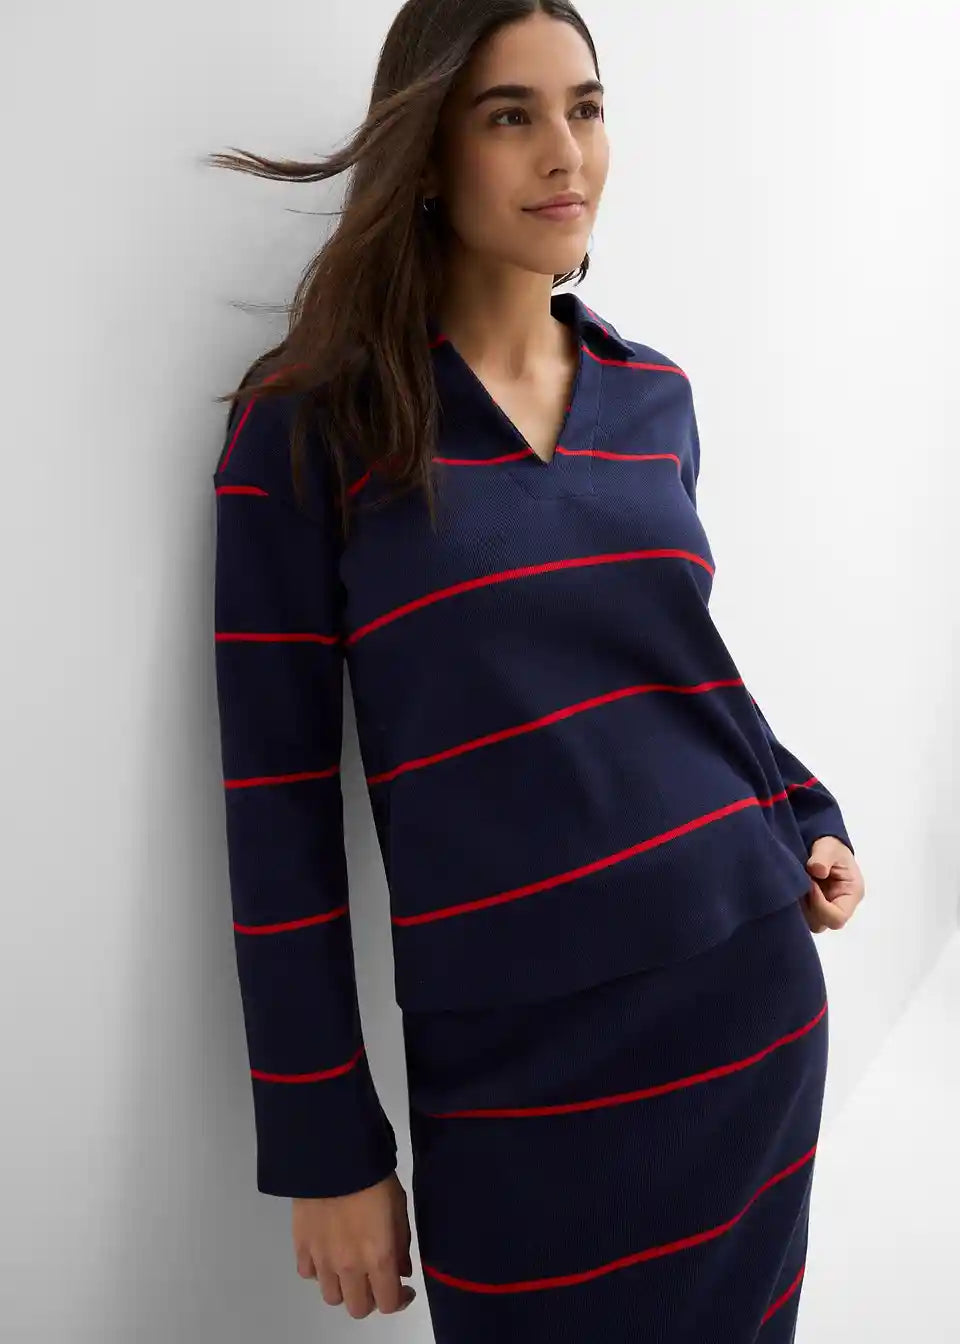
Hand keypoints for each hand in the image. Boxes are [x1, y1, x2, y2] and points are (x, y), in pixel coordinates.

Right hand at [292, 1171, 416, 1318]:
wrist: (334, 1156)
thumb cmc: (374, 1178)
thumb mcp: (399, 1209)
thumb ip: (401, 1246)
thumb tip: (401, 1271)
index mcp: (378, 1258)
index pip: (387, 1304)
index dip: (398, 1300)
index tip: (403, 1288)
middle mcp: (349, 1267)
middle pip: (358, 1308)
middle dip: (370, 1298)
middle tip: (375, 1279)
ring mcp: (322, 1260)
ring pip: (332, 1297)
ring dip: (343, 1287)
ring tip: (348, 1266)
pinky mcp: (301, 1247)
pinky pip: (308, 1274)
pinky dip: (318, 1270)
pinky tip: (326, 1253)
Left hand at [800, 836, 864, 932]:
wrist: (824, 846)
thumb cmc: (831, 847)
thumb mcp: (829, 847)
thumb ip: (823, 858)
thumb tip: (817, 870)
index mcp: (851, 895)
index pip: (837, 917)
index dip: (820, 905)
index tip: (810, 883)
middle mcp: (839, 906)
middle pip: (821, 924)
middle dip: (806, 907)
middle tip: (800, 884)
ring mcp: (825, 909)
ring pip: (808, 921)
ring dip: (798, 906)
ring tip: (795, 885)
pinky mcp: (812, 907)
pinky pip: (801, 915)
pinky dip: (793, 904)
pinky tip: (790, 889)